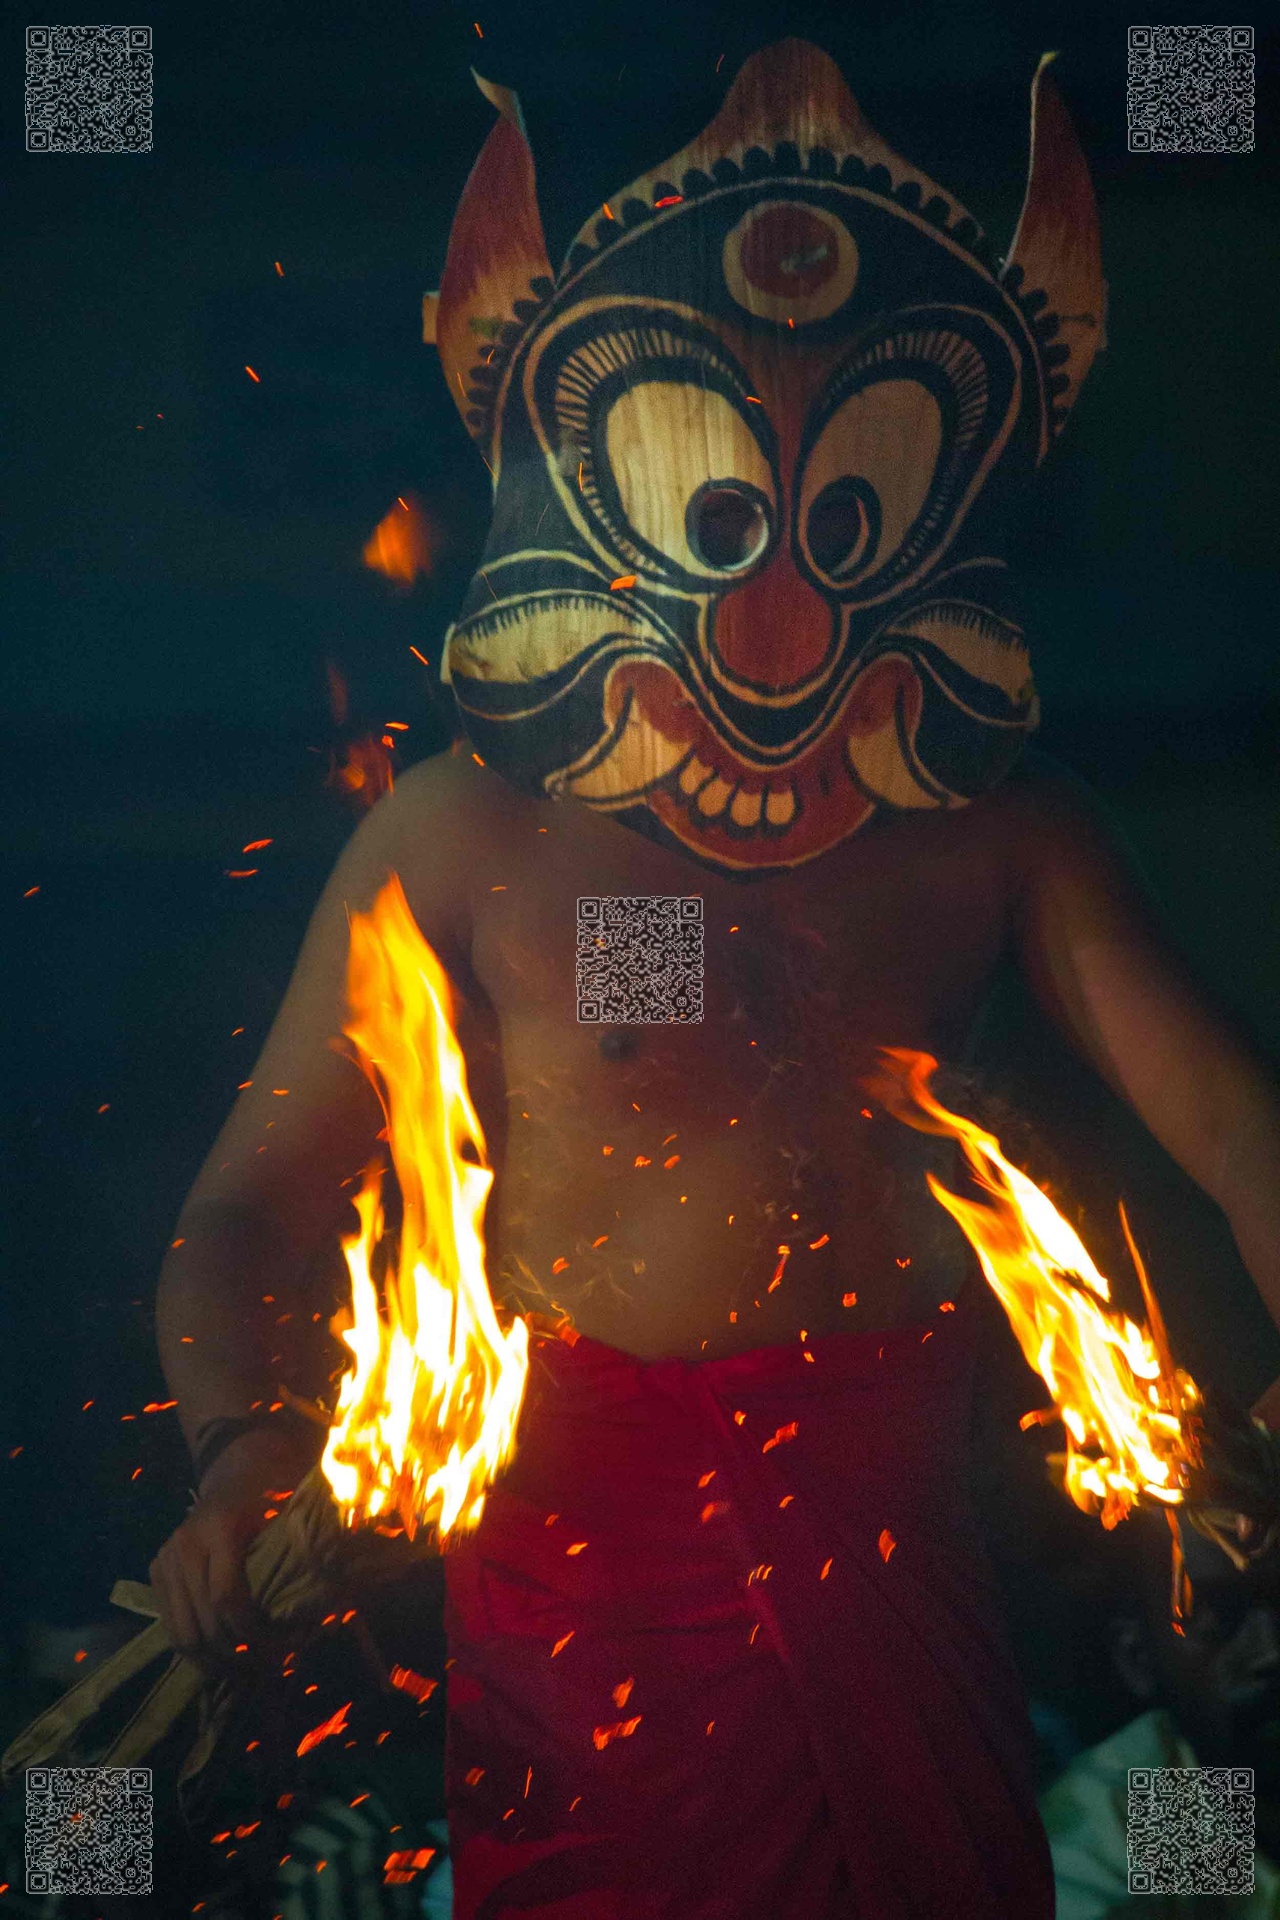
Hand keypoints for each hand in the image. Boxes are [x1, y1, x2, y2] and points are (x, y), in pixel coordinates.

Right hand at [148, 1425, 316, 1671]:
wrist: (237, 1466)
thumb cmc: (275, 1488)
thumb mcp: (295, 1509)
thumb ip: (310, 1546)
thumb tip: (338, 1599)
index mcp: (220, 1529)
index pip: (229, 1600)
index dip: (255, 1634)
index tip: (285, 1650)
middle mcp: (185, 1545)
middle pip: (203, 1625)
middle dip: (238, 1658)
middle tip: (270, 1672)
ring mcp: (166, 1559)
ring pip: (181, 1634)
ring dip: (215, 1663)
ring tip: (248, 1676)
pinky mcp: (157, 1570)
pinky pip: (172, 1624)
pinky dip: (197, 1648)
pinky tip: (225, 1659)